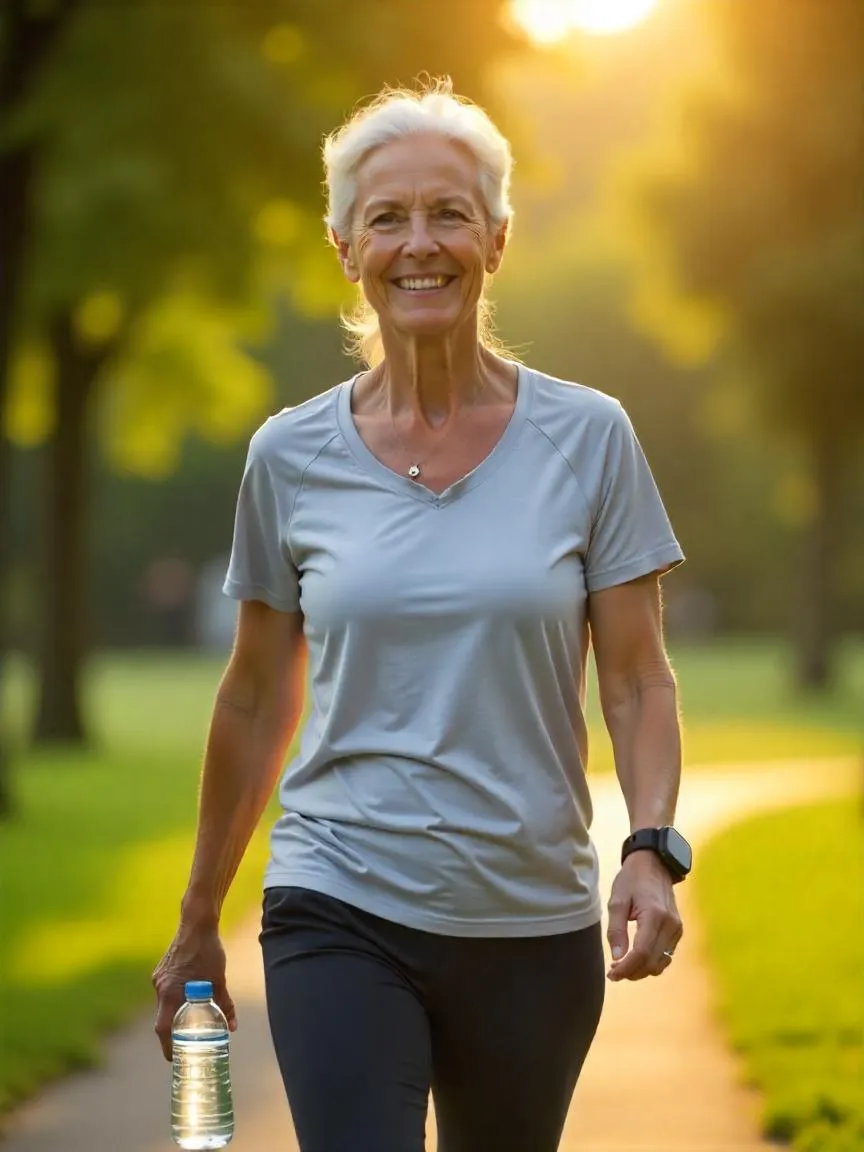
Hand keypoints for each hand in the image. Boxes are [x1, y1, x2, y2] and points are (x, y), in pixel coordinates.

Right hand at [152, 922, 236, 1060]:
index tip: (175, 1058)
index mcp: (169, 991)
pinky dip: (176, 1000)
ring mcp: (159, 977)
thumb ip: (224, 1004)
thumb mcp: (219, 979)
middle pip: (162, 1019)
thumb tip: (232, 1027)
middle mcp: (160, 986)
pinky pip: (166, 991)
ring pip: (164, 1004)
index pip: (163, 1028)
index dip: (168, 1046)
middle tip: (184, 1047)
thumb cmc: (208, 949)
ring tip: (188, 1026)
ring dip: (175, 1015)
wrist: (197, 920)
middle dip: (172, 1034)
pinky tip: (189, 1001)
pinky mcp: (163, 969)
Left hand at [605, 850, 682, 981]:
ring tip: (623, 965)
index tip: (612, 974)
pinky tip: (636, 958)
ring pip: (661, 963)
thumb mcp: (617, 900)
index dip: (626, 968)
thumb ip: (616, 929)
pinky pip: (666, 955)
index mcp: (655, 916)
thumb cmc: (632, 879)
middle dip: (632, 972)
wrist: (654, 864)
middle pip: (652, 962)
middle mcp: (671, 926)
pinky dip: (651, 962)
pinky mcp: (678, 930)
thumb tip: (617, 957)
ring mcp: (677, 929)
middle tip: (614, 971)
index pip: (641, 953)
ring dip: (642, 970)